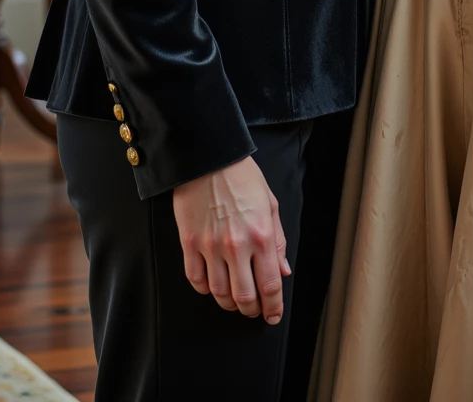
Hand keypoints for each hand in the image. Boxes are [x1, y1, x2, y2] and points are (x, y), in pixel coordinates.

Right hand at [172, 155, 290, 320]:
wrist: (209, 157)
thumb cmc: (241, 177)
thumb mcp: (269, 203)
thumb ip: (278, 240)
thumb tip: (283, 270)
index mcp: (261, 235)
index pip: (270, 285)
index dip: (273, 307)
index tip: (273, 315)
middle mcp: (236, 245)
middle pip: (244, 296)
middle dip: (251, 310)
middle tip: (254, 310)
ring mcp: (210, 246)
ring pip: (219, 293)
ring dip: (229, 303)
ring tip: (235, 300)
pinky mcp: (189, 243)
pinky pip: (196, 280)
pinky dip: (205, 290)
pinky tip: (212, 286)